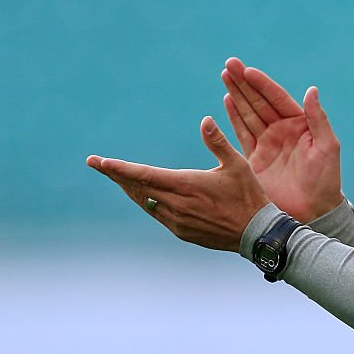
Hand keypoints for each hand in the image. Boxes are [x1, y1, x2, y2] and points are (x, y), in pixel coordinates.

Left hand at [86, 116, 269, 251]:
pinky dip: (147, 202)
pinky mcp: (182, 232)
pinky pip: (157, 214)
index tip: (99, 162)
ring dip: (130, 188)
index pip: (143, 175)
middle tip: (97, 164)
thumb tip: (205, 120)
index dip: (119, 168)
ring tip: (117, 177)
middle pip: (137, 188)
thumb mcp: (236, 164)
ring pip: (145, 202)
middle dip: (116, 175)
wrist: (256, 233)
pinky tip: (144, 196)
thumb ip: (217, 142)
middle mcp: (176, 205)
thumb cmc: (249, 195)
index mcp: (186, 185)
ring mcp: (177, 221)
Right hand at [221, 57, 342, 223]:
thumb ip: (318, 119)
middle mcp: (282, 130)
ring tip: (225, 75)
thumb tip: (312, 90)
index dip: (262, 84)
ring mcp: (267, 143)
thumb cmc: (326, 179)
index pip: (278, 98)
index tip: (248, 70)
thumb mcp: (327, 147)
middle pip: (259, 101)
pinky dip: (234, 117)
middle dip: (245, 83)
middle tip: (229, 64)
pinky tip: (227, 100)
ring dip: (237, 94)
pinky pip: (242, 133)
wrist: (313, 210)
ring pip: (248, 113)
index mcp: (300, 124)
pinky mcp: (255, 159)